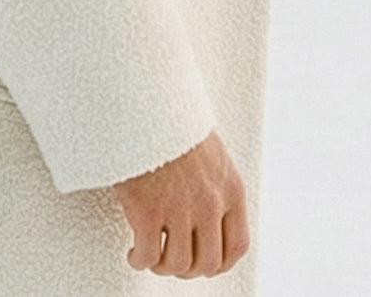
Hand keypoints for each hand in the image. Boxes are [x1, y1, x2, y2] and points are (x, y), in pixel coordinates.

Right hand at [112, 130, 249, 278]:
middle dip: (187, 267)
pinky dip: (139, 260)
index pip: (237, 246)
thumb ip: (216, 187)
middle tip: (170, 256)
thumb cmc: (174, 124)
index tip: (200, 260)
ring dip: (161, 265)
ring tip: (150, 251)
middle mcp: (210, 202)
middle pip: (207, 263)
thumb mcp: (212, 153)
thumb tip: (210, 220)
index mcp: (230, 188)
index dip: (218, 263)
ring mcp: (180, 207)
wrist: (147, 101)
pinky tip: (133, 250)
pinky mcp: (148, 210)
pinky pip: (147, 257)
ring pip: (177, 265)